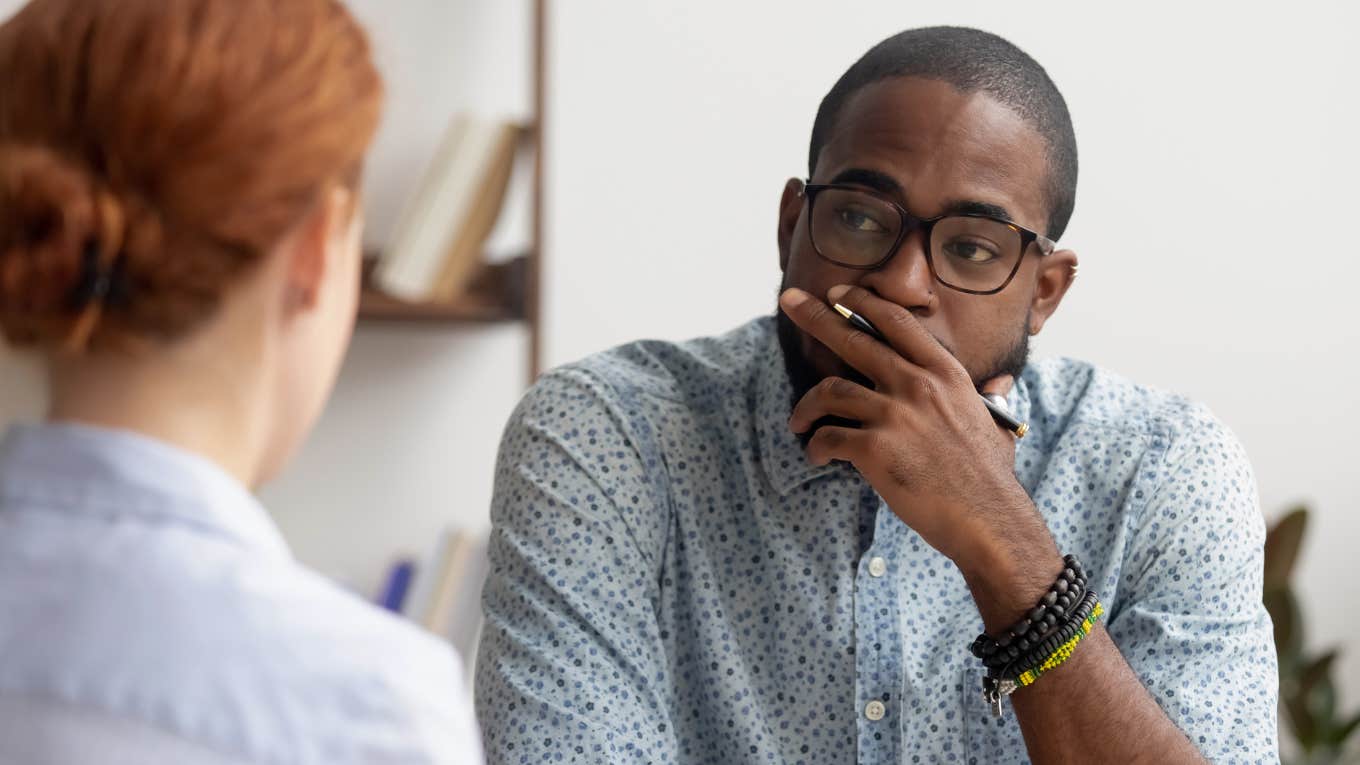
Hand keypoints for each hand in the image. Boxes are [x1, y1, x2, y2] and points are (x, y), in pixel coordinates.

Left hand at [779, 283, 1050, 577]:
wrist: (988, 519)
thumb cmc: (990, 478)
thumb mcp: (992, 422)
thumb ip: (984, 399)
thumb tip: (998, 386)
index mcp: (945, 373)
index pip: (896, 321)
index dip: (862, 303)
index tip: (838, 293)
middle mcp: (917, 385)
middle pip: (853, 339)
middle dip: (815, 316)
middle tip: (789, 301)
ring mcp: (894, 415)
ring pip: (830, 391)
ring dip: (806, 406)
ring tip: (798, 422)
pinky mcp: (875, 449)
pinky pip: (827, 438)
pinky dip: (815, 447)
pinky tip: (816, 457)